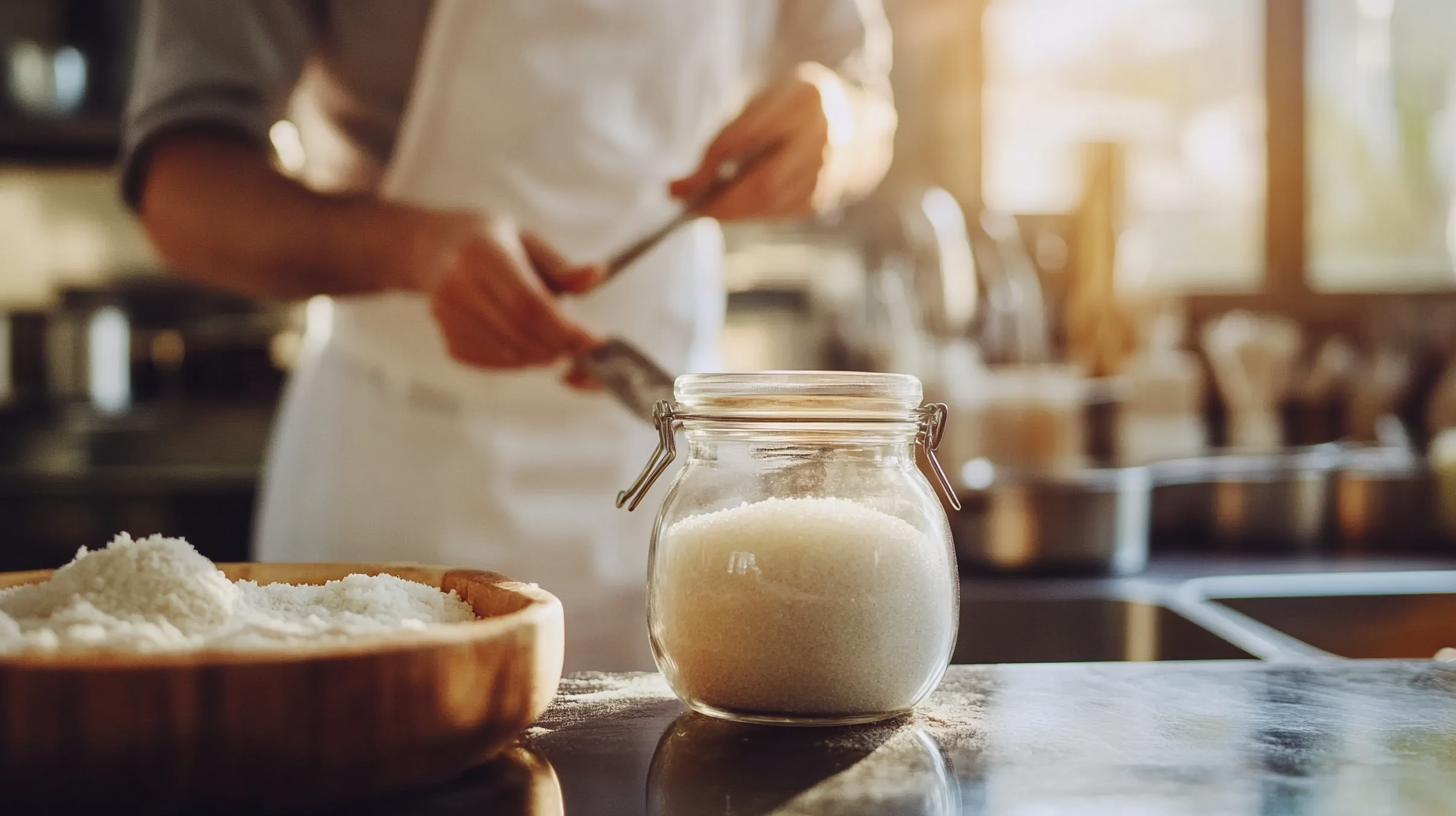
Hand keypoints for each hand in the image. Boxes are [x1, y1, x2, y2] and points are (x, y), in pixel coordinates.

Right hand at [405, 212, 603, 369]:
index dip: (565, 327)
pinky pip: (492, 362)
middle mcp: (457, 284)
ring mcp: (446, 315)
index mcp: (481, 252)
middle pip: (520, 332)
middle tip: (581, 345)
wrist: (431, 249)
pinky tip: (527, 343)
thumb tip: (596, 275)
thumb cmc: (487, 242)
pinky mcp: (446, 338)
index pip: (528, 302)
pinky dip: (519, 361)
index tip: (594, 338)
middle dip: (559, 345)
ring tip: (557, 342)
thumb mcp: (526, 240)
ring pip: (507, 354)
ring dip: (542, 356)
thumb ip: (561, 266)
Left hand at [670, 64, 843, 220]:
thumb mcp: (766, 101)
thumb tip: (683, 186)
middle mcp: (824, 138)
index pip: (744, 140)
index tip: (678, 188)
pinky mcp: (824, 198)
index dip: (706, 168)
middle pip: (762, 183)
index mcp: (806, 99)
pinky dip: (751, 214)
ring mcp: (829, 172)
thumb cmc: (794, 108)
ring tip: (707, 208)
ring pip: (769, 204)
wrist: (857, 124)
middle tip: (690, 209)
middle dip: (720, 202)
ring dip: (733, 212)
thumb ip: (730, 135)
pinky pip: (779, 213)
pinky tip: (736, 208)